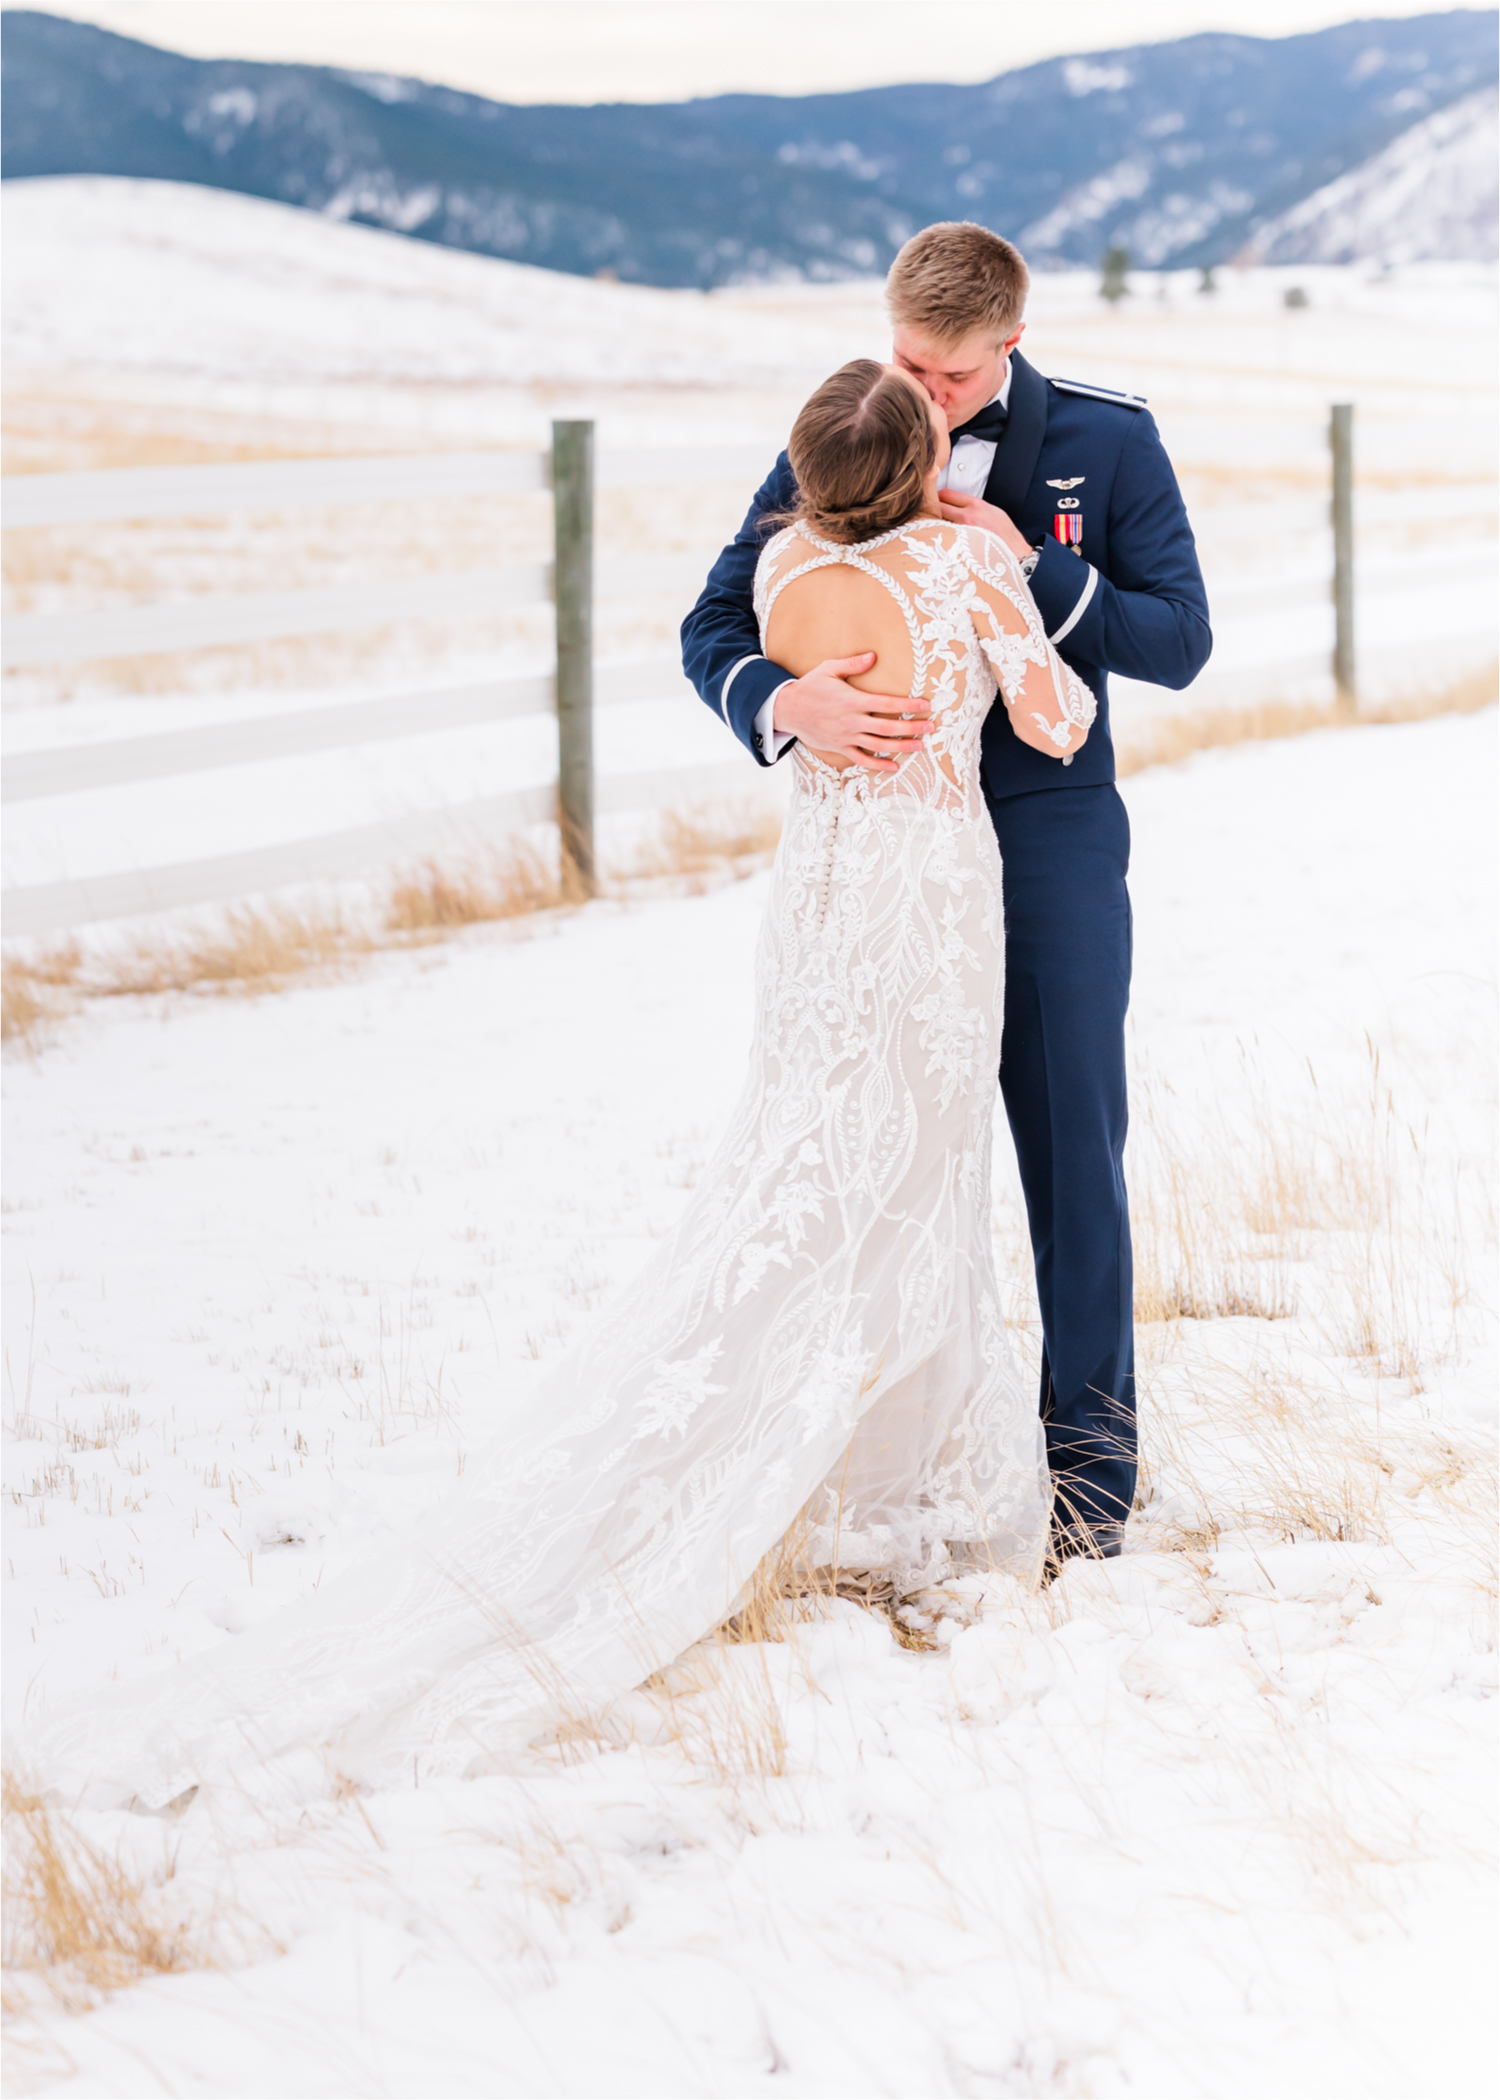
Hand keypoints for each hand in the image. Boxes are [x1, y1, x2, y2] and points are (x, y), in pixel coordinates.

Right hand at [772, 653, 930, 772]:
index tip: (925, 705)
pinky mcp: (840, 747)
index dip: (908, 706)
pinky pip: (862, 759)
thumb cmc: (810, 686)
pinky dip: (878, 765)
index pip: (887, 704)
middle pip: (888, 727)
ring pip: (879, 746)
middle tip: (931, 727)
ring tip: (920, 746)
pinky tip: (894, 766)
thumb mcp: (828, 669)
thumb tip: (873, 656)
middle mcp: (852, 721)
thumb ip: (852, 664)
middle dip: (912, 728)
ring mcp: (846, 737)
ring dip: (901, 747)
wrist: (788, 709)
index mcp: (852, 700)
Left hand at [936, 487, 1033, 558]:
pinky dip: (941, 536)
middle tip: (931, 513)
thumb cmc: (1005, 535)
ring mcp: (961, 532)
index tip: (937, 499)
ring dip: (935, 524)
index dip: (939, 496)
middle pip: (938, 506)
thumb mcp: (993, 511)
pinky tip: (943, 540)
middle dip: (933, 508)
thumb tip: (959, 505)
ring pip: (938, 523)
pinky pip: (943, 537)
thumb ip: (975, 507)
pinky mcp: (958, 546)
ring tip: (937, 527)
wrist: (1013, 553)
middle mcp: (967, 516)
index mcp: (976, 505)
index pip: (947, 494)